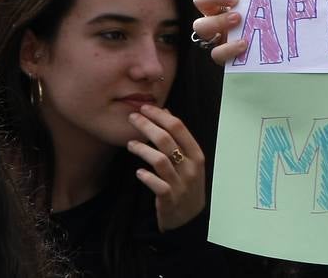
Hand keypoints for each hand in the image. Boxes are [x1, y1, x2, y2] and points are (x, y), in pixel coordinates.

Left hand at [128, 105, 205, 231]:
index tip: (145, 108)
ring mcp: (181, 183)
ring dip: (143, 149)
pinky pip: (157, 184)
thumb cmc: (187, 185)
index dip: (161, 115)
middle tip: (132, 119)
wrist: (190, 219)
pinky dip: (146, 176)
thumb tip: (167, 112)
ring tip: (130, 144)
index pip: (179, 127)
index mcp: (197, 154)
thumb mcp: (189, 162)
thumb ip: (179, 139)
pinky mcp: (169, 199)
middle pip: (167, 140)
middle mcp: (191, 166)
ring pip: (160, 160)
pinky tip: (138, 172)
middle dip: (148, 126)